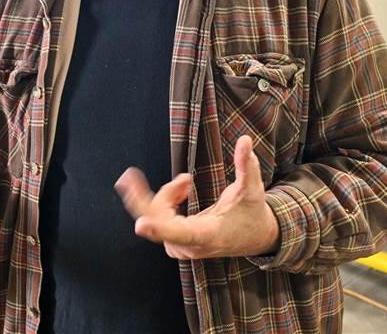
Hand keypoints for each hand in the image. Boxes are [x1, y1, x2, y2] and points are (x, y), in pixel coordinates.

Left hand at [115, 135, 279, 259]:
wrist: (256, 239)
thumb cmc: (252, 215)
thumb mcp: (252, 190)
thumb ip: (247, 166)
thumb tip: (245, 139)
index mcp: (208, 234)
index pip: (182, 232)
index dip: (160, 228)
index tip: (141, 224)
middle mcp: (190, 245)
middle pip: (157, 220)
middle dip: (153, 194)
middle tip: (131, 175)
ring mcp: (181, 246)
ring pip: (155, 218)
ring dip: (167, 195)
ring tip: (186, 182)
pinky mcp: (176, 243)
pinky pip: (158, 221)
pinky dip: (166, 201)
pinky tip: (181, 190)